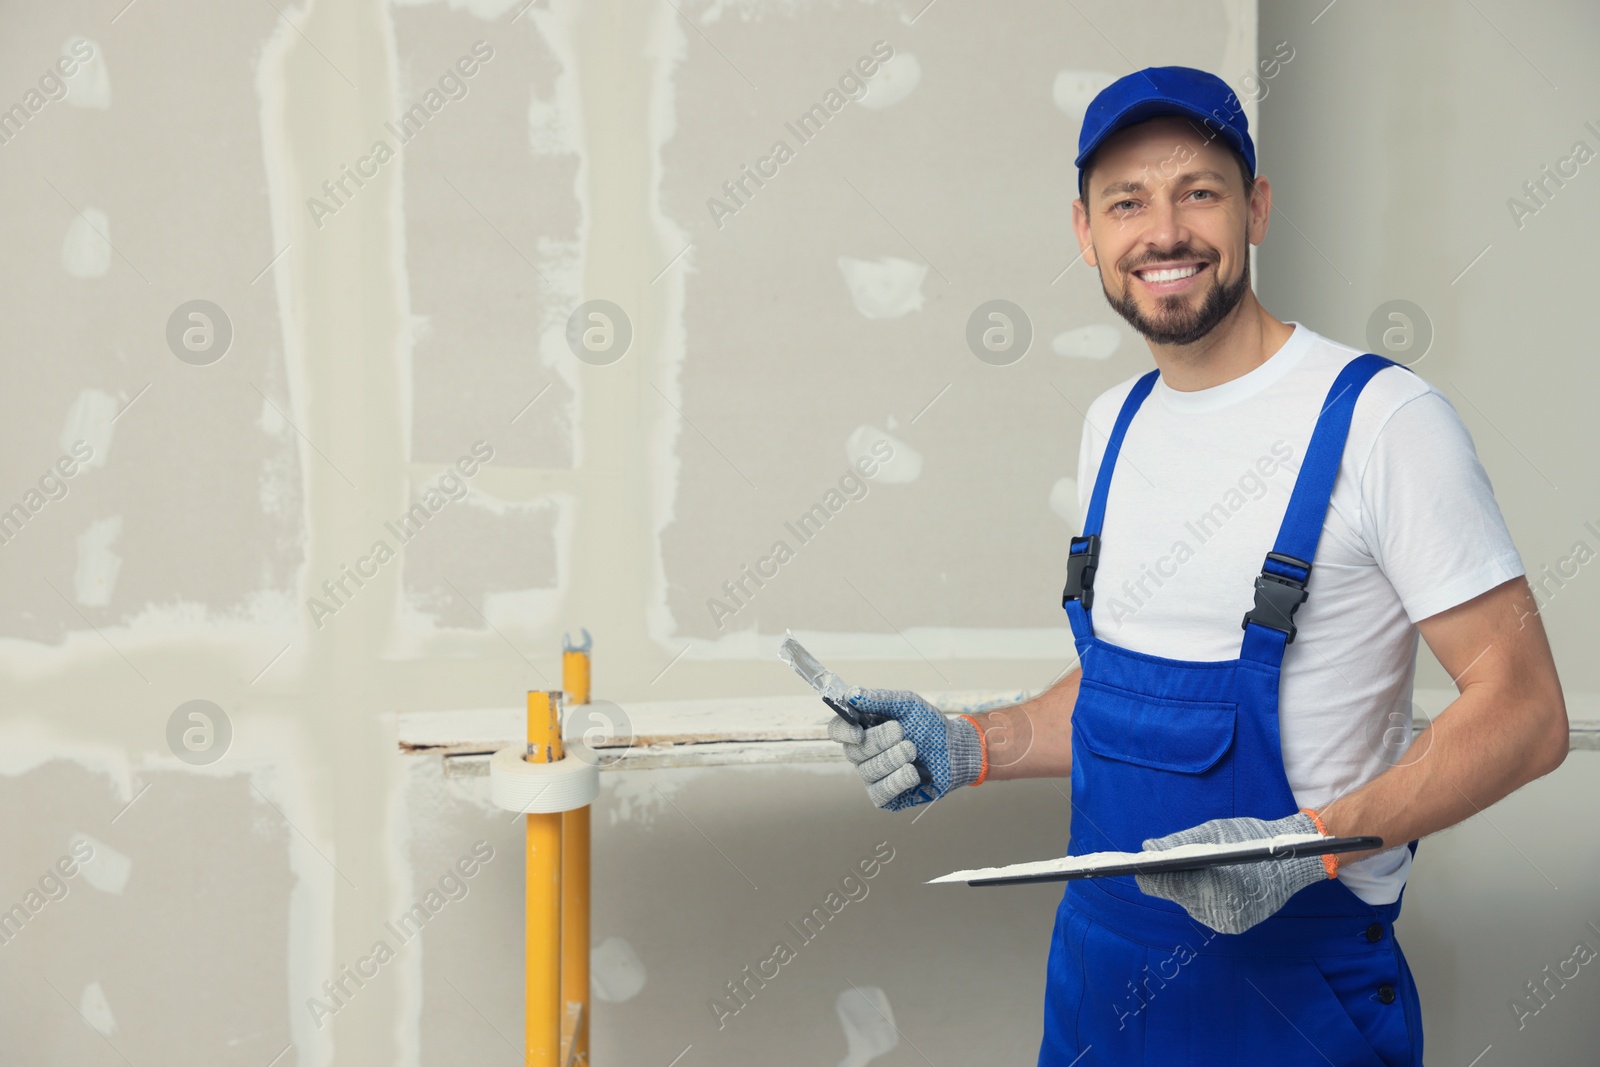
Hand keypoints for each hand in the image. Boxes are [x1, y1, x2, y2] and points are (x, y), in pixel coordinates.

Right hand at [826, 688, 983, 810]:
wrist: (955, 749)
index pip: (837, 731)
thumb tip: (852, 694)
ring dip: (894, 758)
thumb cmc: (929, 725)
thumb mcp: (907, 704)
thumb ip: (880, 699)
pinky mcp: (886, 797)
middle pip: (854, 751)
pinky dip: (898, 780)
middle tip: (902, 733)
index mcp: (863, 729)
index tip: (859, 731)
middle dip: (880, 741)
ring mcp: (873, 776)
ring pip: (868, 771)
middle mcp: (863, 754)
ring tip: (914, 750)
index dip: (844, 732)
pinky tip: (914, 772)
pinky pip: (880, 792)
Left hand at [1133, 811, 1332, 933]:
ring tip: (1201, 867)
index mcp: (1213, 885)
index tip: (1136, 863)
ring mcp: (1227, 922)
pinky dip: (1203, 895)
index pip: (1164, 884)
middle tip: (1172, 858)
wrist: (1295, 859)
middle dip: (1171, 876)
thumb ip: (1178, 842)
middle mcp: (1218, 911)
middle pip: (1175, 894)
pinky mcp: (1234, 926)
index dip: (1149, 873)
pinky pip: (1205, 909)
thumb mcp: (1214, 832)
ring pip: (1189, 903)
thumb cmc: (1252, 839)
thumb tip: (1148, 847)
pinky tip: (1213, 881)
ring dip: (1188, 885)